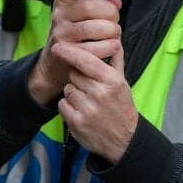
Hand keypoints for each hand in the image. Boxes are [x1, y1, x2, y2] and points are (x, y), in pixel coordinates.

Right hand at [27, 0, 122, 105]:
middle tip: (114, 20)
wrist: (56, 61)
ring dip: (112, 32)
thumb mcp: (82, 15)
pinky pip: (96, 48)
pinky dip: (109, 47)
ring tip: (112, 35)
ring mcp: (63, 34)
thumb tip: (115, 1)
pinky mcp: (69, 52)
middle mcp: (60, 15)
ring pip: (95, 28)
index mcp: (64, 1)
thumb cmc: (74, 35)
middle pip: (90, 6)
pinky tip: (109, 46)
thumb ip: (100, 4)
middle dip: (110, 13)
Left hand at [54, 41, 137, 163]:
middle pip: (74, 74)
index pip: (85, 60)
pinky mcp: (77, 122)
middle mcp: (100, 94)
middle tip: (91, 90)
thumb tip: (115, 41)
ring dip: (74, 94)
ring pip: (67, 89)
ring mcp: (88, 109)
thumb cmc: (121, 108)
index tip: (58, 47)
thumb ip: (116, 61)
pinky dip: (68, 107)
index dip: (69, 52)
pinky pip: (62, 104)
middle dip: (78, 79)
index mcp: (112, 81)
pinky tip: (82, 112)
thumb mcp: (123, 84)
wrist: (124, 140)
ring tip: (89, 103)